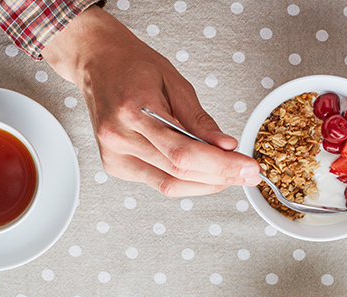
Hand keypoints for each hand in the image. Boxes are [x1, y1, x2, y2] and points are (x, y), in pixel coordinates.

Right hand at [42, 7, 260, 195]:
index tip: (248, 168)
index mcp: (132, 111)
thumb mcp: (175, 82)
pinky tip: (203, 171)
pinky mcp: (115, 166)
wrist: (98, 63)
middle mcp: (118, 138)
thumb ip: (200, 120)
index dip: (221, 165)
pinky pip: (158, 181)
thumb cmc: (133, 66)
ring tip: (231, 174)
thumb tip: (226, 146)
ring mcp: (114, 155)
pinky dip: (186, 180)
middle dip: (221, 176)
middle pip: (178, 172)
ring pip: (169, 184)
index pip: (184, 152)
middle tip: (248, 174)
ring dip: (205, 183)